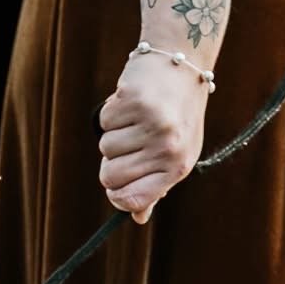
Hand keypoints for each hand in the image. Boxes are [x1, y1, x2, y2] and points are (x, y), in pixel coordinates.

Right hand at [99, 51, 210, 223]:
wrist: (181, 66)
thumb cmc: (177, 116)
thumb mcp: (175, 154)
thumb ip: (155, 186)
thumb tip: (137, 217)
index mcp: (178, 166)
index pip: (133, 199)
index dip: (117, 197)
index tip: (116, 188)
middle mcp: (166, 147)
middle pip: (110, 177)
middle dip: (111, 164)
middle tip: (130, 145)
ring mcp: (150, 124)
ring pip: (104, 149)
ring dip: (114, 135)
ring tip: (136, 120)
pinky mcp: (133, 101)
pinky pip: (103, 123)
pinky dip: (111, 114)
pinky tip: (131, 104)